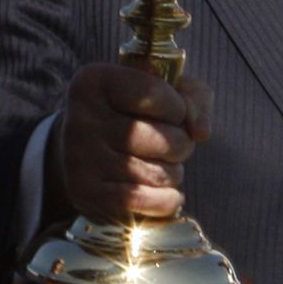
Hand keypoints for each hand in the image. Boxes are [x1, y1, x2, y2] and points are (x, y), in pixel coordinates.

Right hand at [53, 63, 211, 223]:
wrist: (85, 154)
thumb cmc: (133, 116)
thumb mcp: (163, 92)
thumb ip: (194, 97)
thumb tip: (202, 132)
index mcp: (95, 82)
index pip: (153, 94)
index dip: (177, 109)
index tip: (173, 115)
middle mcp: (81, 118)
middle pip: (158, 138)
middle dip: (181, 145)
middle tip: (175, 147)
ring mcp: (80, 158)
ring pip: (154, 173)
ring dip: (173, 174)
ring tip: (163, 168)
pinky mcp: (87, 194)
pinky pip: (143, 201)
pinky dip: (166, 200)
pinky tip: (166, 194)